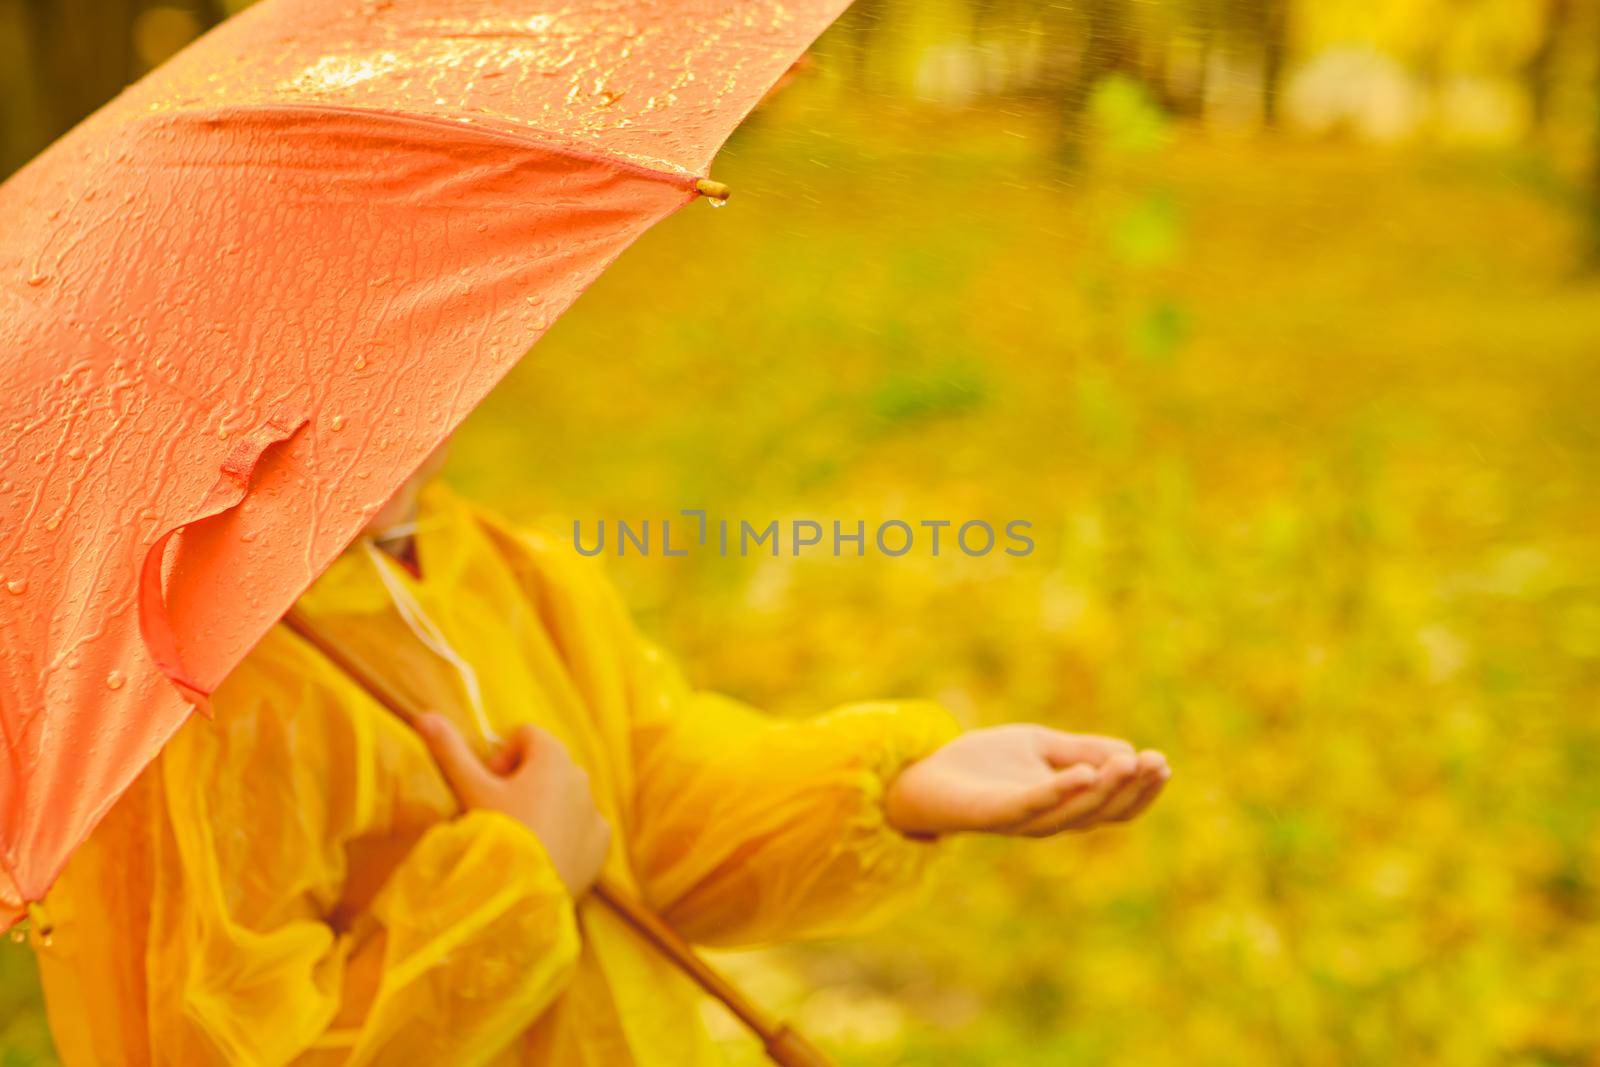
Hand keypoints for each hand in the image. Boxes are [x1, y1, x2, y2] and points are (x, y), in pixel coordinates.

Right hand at [417, 714, 611, 895]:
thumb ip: (450, 750)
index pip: (527, 734)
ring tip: (520, 837)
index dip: (503, 756)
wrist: (524, 892)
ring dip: (545, 806)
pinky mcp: (601, 841)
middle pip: (547, 764)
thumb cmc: (497, 833)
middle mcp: (580, 776)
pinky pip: (583, 826)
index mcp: (553, 756)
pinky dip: (566, 833)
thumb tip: (425, 716)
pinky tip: (544, 854)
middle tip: (500, 812)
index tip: (490, 784)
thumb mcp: (471, 790)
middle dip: (524, 781)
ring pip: (565, 796)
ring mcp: (594, 809)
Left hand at [884, 725, 1169, 837]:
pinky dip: (1059, 791)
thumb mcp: (1039, 746)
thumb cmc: (982, 763)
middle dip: (1133, 788)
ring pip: (1074, 813)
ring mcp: (1022, 820)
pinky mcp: (994, 814)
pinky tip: (1082, 773)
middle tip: (1157, 762)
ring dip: (1105, 790)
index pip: (1114, 806)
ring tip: (1129, 763)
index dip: (1141, 790)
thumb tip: (1128, 752)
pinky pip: (1032, 806)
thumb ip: (1080, 750)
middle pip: (1102, 812)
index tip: (1163, 764)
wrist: (924, 772)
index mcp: (1064, 806)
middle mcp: (1048, 820)